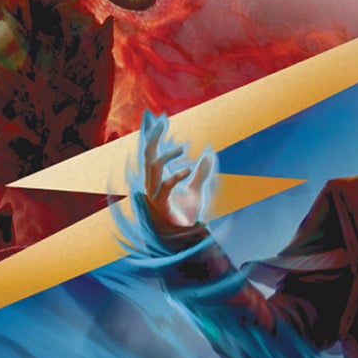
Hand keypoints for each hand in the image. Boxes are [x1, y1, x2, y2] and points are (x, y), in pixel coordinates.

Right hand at [136, 111, 215, 238]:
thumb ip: (201, 173)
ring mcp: (155, 194)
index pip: (152, 152)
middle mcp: (153, 184)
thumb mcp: (197, 190)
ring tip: (183, 148)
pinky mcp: (162, 205)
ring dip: (168, 154)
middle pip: (148, 154)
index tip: (160, 118)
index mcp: (158, 179)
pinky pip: (165, 186)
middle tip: (163, 121)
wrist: (185, 239)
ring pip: (153, 166)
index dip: (154, 135)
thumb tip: (209, 154)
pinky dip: (176, 175)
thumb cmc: (186, 215)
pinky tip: (188, 168)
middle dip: (153, 136)